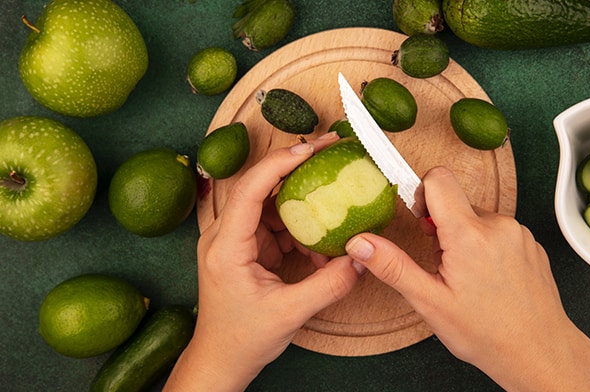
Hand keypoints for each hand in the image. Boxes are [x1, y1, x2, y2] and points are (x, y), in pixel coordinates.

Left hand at [165, 133, 362, 390]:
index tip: (311, 148)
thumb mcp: (289, 313)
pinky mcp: (246, 248)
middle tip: (330, 153)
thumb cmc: (242, 339)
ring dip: (303, 209)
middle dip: (296, 170)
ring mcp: (235, 240)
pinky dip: (300, 232)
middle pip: (261, 188)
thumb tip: (361, 258)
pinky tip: (320, 248)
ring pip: (272, 206)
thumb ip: (328, 285)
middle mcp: (225, 235)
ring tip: (334, 210)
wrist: (220, 359)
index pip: (250, 189)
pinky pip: (276, 227)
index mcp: (226, 246)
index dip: (280, 163)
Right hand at [346, 166, 589, 391]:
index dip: (422, 194)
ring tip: (467, 276)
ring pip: (476, 217)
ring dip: (464, 238)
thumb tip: (360, 243)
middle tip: (443, 265)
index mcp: (468, 235)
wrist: (539, 353)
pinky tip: (487, 278)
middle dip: (441, 226)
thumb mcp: (429, 301)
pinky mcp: (529, 243)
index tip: (420, 222)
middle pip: (455, 201)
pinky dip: (485, 246)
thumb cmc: (486, 333)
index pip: (438, 179)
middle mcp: (498, 225)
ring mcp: (518, 233)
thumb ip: (392, 266)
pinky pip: (497, 230)